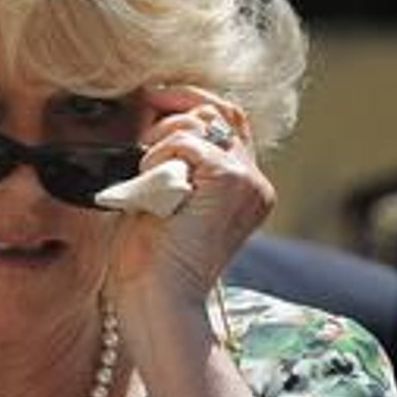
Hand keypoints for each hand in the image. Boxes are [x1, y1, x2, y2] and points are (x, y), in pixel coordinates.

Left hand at [109, 83, 274, 309]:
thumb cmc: (149, 257)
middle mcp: (255, 183)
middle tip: (140, 135)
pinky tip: (150, 183)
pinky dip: (160, 154)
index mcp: (244, 188)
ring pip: (202, 122)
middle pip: (219, 111)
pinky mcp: (232, 181)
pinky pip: (189, 141)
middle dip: (173, 110)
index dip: (190, 101)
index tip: (151, 100)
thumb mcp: (163, 196)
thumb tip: (153, 112)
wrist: (156, 296)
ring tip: (144, 174)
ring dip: (162, 138)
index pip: (228, 120)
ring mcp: (249, 181)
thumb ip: (174, 161)